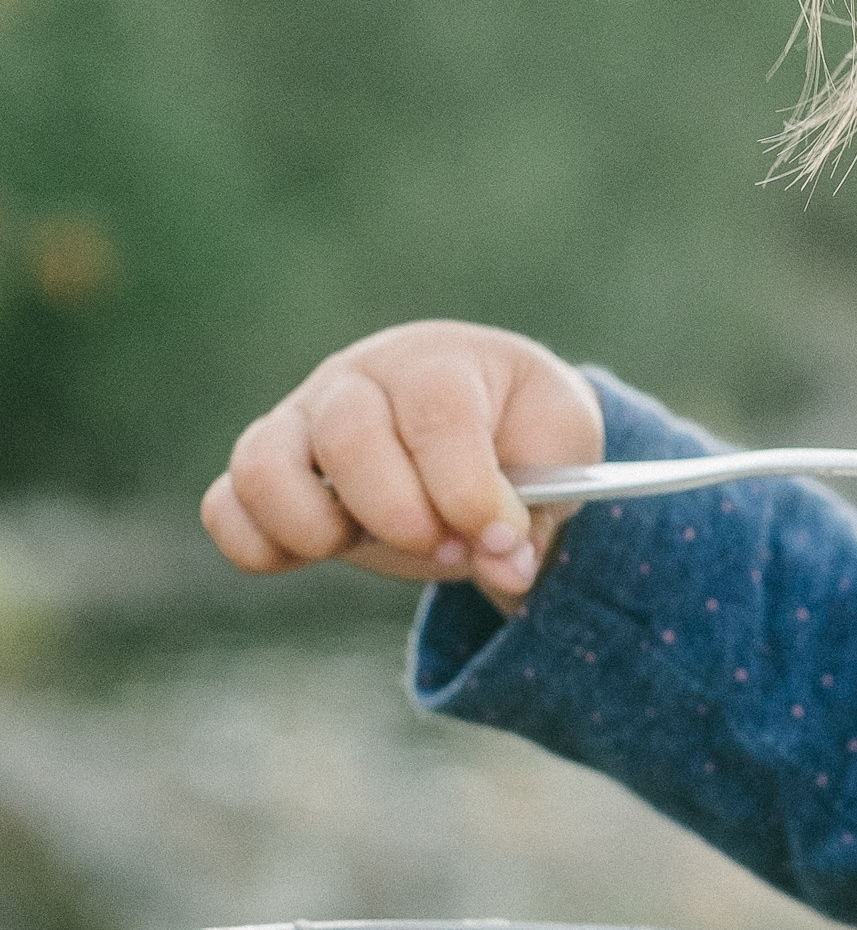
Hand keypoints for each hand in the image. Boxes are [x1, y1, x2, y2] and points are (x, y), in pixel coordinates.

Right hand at [201, 322, 603, 608]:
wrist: (490, 426)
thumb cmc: (524, 432)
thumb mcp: (559, 456)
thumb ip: (539, 513)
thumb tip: (503, 566)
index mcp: (438, 362)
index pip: (435, 412)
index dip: (465, 487)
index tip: (498, 537)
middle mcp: (358, 381)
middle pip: (348, 434)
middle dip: (401, 513)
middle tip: (446, 548)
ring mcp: (300, 422)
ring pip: (263, 464)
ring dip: (316, 527)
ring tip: (368, 544)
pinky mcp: (267, 472)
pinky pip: (224, 506)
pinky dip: (258, 544)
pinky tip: (319, 553)